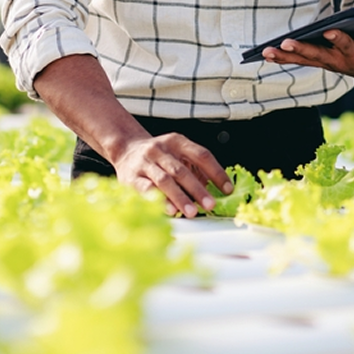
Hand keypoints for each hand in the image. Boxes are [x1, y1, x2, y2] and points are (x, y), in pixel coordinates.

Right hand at [113, 131, 232, 217]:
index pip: (202, 155)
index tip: (228, 189)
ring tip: (192, 212)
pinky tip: (170, 210)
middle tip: (210, 205)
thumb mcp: (177, 153)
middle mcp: (161, 149)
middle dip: (198, 189)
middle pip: (182, 170)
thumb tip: (217, 191)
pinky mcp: (132, 177)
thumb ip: (195, 169)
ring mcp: (145, 162)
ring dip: (180, 197)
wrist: (126, 149)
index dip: (216, 172)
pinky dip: (159, 200)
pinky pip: (146, 189)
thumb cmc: (158, 156)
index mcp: (177, 142)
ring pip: (165, 180)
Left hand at [261, 15, 353, 82]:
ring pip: (303, 61)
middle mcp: (338, 63)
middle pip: (317, 56)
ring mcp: (325, 63)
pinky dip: (282, 58)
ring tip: (266, 52)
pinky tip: (265, 53)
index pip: (346, 47)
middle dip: (301, 51)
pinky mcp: (317, 61)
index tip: (329, 31)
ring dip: (284, 57)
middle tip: (285, 45)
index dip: (339, 40)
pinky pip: (297, 61)